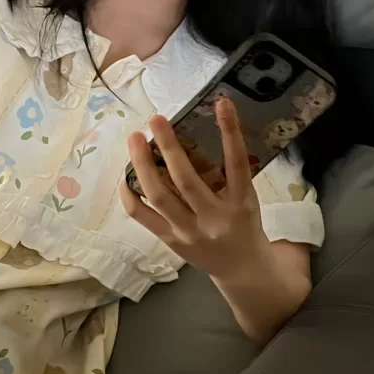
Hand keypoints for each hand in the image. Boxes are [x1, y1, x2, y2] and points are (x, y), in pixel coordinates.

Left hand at [121, 97, 268, 278]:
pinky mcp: (170, 241)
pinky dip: (130, 194)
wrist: (242, 269)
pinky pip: (142, 216)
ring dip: (142, 166)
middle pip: (186, 181)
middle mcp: (214, 219)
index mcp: (241, 204)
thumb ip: (228, 174)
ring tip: (134, 139)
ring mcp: (188, 232)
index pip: (237, 164)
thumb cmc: (244, 225)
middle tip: (156, 119)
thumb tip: (196, 134)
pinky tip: (125, 175)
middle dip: (169, 147)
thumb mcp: (247, 200)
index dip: (230, 132)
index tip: (221, 103)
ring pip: (159, 197)